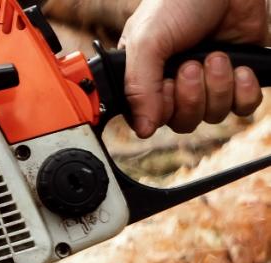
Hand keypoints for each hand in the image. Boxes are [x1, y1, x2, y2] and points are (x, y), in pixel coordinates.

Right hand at [121, 0, 268, 137]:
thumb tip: (142, 129)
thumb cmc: (180, 2)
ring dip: (218, 87)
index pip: (150, 118)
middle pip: (184, 121)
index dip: (163, 109)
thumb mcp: (147, 41)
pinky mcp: (238, 77)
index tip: (166, 84)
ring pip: (213, 115)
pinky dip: (244, 92)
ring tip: (218, 56)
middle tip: (192, 65)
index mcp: (146, 76)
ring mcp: (208, 81)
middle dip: (192, 96)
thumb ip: (138, 87)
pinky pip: (242, 107)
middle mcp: (175, 83)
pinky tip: (240, 69)